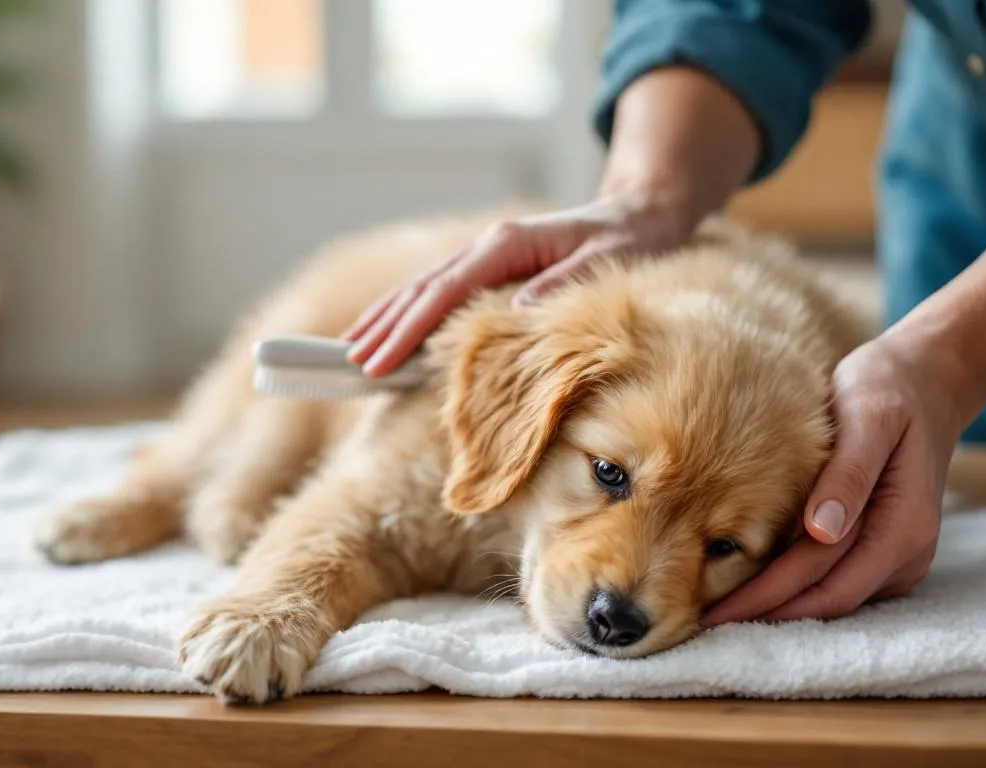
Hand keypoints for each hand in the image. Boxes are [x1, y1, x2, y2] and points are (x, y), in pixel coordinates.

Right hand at [341, 197, 693, 375]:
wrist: (637, 213)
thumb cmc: (625, 242)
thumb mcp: (604, 262)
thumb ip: (560, 286)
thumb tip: (516, 315)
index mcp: (505, 245)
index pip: (444, 292)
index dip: (408, 328)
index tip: (380, 359)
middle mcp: (485, 246)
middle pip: (419, 289)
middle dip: (382, 327)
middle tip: (347, 363)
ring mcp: (482, 255)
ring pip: (420, 289)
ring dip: (384, 319)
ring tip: (349, 350)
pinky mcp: (487, 267)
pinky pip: (436, 293)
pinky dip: (406, 313)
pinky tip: (388, 334)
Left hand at [703, 334, 962, 625]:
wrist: (925, 380)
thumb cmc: (887, 390)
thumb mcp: (868, 416)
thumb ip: (847, 474)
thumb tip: (821, 532)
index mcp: (905, 524)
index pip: (826, 580)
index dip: (769, 600)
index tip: (716, 612)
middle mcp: (907, 550)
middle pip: (827, 600)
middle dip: (765, 613)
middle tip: (703, 622)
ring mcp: (897, 554)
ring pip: (833, 596)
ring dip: (780, 606)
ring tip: (721, 610)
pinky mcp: (882, 546)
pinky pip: (838, 578)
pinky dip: (797, 586)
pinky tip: (754, 582)